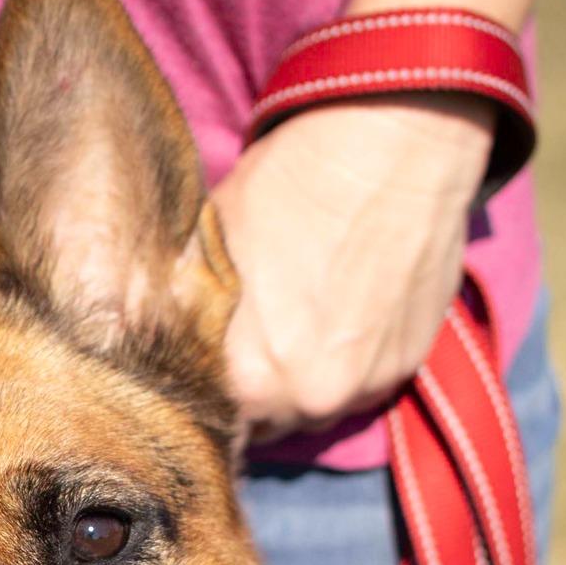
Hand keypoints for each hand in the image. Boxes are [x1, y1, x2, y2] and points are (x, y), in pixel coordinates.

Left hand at [211, 94, 496, 442]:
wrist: (392, 143)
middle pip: (268, 422)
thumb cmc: (287, 185)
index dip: (207, 393)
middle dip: (255, 391)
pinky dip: (348, 363)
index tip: (206, 368)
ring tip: (300, 327)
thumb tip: (156, 336)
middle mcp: (311, 399)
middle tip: (252, 342)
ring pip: (318, 407)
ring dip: (304, 380)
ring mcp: (367, 385)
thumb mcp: (207, 244)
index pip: (213, 420)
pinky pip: (363, 384)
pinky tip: (342, 315)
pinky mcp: (409, 363)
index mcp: (249, 381)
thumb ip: (186, 310)